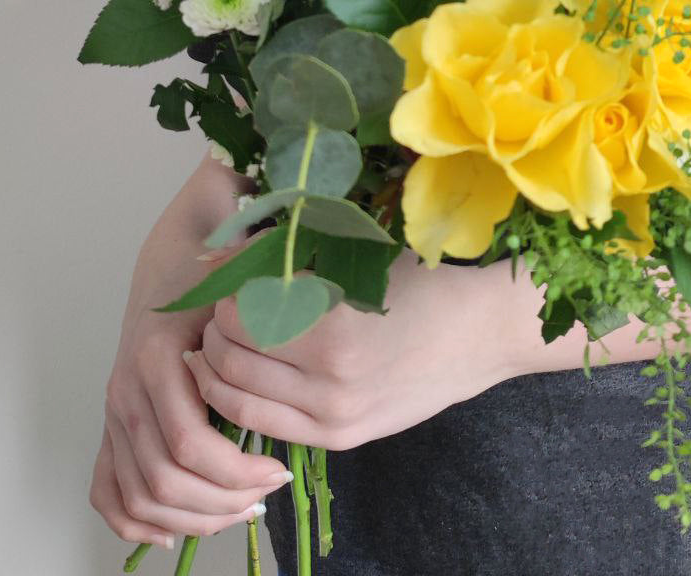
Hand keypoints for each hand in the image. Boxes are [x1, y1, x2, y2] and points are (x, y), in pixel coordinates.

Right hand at [89, 157, 294, 548]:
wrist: (173, 248)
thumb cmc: (213, 260)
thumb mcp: (240, 266)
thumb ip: (257, 278)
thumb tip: (283, 288)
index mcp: (156, 357)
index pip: (190, 444)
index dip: (237, 470)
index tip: (279, 469)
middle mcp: (126, 389)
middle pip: (164, 480)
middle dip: (220, 501)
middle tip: (266, 496)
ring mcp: (114, 410)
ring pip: (139, 495)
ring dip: (191, 517)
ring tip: (240, 511)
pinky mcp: (112, 423)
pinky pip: (108, 489)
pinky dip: (135, 522)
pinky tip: (175, 532)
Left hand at [183, 247, 517, 450]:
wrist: (477, 334)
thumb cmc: (418, 283)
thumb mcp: (356, 259)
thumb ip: (290, 259)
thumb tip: (219, 250)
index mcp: (331, 327)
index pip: (237, 313)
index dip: (223, 291)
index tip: (228, 276)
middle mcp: (328, 380)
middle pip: (229, 357)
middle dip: (212, 331)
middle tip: (219, 309)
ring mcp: (333, 417)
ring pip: (236, 398)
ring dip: (216, 368)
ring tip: (222, 343)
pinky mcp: (339, 439)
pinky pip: (264, 426)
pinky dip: (238, 402)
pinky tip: (239, 378)